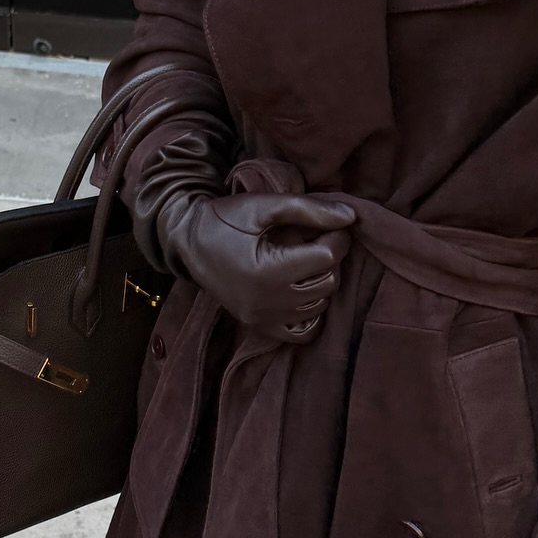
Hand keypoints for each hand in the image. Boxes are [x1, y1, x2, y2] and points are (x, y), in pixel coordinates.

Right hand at [161, 191, 355, 344]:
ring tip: (307, 260)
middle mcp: (267, 301)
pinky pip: (303, 331)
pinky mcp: (260, 326)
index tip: (334, 222)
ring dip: (322, 281)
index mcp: (267, 270)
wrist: (188, 241)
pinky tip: (303, 290)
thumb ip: (307, 209)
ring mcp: (263, 318)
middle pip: (327, 282)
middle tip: (319, 238)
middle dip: (331, 257)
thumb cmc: (224, 219)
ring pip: (319, 304)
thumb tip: (350, 216)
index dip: (338, 235)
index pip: (326, 256)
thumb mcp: (262, 206)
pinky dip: (312, 313)